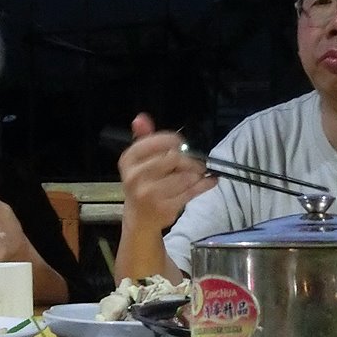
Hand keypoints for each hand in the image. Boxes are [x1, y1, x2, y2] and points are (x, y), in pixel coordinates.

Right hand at [118, 112, 212, 231]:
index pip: (158, 141)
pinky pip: (192, 192)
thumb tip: (141, 118)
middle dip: (189, 159)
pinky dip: (205, 184)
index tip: (182, 145)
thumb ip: (143, 138)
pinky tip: (208, 181)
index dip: (175, 141)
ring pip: (186, 176)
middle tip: (195, 163)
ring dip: (197, 174)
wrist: (139, 219)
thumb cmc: (142, 184)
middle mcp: (136, 176)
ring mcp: (150, 194)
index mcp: (128, 160)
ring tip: (196, 174)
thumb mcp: (138, 160)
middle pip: (174, 158)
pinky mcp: (166, 208)